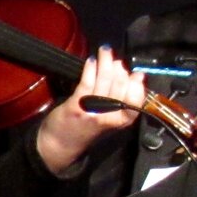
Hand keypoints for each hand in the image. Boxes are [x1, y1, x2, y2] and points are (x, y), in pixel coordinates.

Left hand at [35, 46, 147, 174]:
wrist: (59, 146)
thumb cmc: (86, 130)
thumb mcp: (110, 119)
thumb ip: (121, 101)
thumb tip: (132, 75)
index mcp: (121, 120)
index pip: (136, 100)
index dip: (136, 84)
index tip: (135, 73)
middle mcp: (109, 115)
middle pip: (120, 86)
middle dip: (119, 68)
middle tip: (114, 57)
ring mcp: (92, 110)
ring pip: (104, 81)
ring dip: (105, 62)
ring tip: (104, 51)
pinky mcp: (76, 105)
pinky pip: (87, 83)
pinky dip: (90, 69)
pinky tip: (90, 61)